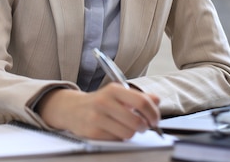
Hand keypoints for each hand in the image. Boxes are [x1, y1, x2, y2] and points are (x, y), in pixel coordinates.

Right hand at [36, 83, 160, 139]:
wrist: (73, 109)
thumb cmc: (100, 102)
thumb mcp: (118, 94)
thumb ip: (138, 97)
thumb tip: (157, 99)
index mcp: (113, 89)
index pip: (141, 101)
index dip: (153, 113)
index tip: (155, 119)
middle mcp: (104, 102)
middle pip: (137, 121)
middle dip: (144, 126)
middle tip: (143, 126)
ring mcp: (97, 117)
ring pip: (128, 133)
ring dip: (131, 133)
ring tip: (126, 127)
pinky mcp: (93, 132)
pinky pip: (116, 139)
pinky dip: (118, 137)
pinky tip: (113, 130)